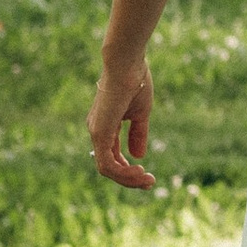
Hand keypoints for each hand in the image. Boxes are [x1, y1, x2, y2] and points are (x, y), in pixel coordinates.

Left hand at [91, 48, 156, 188]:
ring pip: (107, 169)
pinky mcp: (100, 133)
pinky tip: (140, 171)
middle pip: (109, 166)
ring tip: (147, 179)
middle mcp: (97, 131)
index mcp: (105, 125)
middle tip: (150, 182)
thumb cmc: (135, 82)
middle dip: (129, 178)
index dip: (129, 169)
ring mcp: (97, 133)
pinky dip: (123, 173)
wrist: (127, 64)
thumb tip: (139, 156)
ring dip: (128, 179)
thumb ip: (138, 134)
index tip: (147, 174)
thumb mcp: (140, 113)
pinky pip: (108, 164)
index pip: (113, 156)